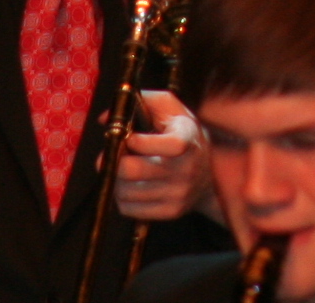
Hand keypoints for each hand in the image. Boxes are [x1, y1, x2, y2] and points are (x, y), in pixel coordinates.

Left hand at [113, 90, 215, 221]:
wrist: (209, 173)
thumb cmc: (184, 135)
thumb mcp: (172, 110)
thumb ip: (143, 101)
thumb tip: (105, 117)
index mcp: (189, 140)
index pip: (169, 145)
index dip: (140, 141)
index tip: (129, 137)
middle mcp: (186, 171)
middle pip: (133, 170)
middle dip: (114, 160)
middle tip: (110, 154)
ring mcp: (178, 194)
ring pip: (125, 191)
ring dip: (115, 179)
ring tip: (121, 169)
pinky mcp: (170, 212)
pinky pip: (129, 209)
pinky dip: (122, 197)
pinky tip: (130, 185)